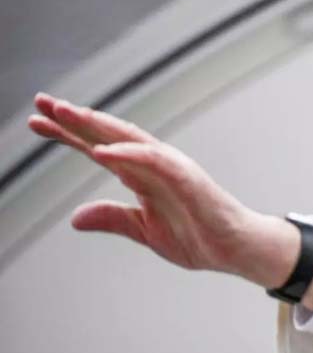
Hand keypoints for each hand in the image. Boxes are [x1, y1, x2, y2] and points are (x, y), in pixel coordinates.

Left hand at [26, 93, 304, 290]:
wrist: (235, 250)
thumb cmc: (198, 236)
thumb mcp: (144, 230)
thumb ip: (112, 218)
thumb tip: (75, 218)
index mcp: (142, 175)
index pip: (100, 148)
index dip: (69, 135)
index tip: (38, 123)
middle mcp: (154, 164)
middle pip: (109, 134)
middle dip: (75, 119)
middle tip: (42, 103)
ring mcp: (171, 167)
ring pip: (129, 137)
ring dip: (97, 125)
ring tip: (66, 113)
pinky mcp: (187, 177)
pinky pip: (154, 160)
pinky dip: (129, 152)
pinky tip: (102, 150)